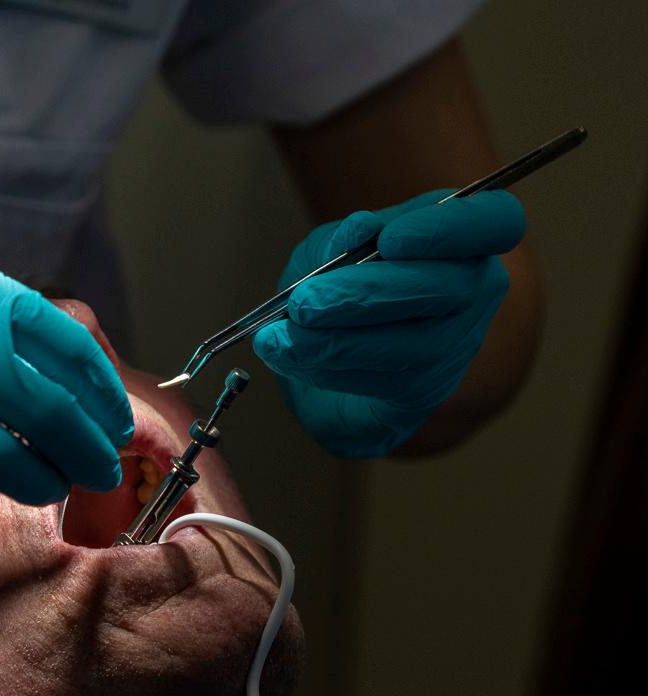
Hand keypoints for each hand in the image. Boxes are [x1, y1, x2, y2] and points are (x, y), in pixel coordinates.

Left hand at [252, 189, 525, 457]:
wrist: (328, 355)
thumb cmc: (339, 285)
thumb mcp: (330, 248)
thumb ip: (342, 237)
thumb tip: (360, 229)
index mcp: (461, 237)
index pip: (497, 222)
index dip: (447, 230)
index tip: (389, 240)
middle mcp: (473, 290)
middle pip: (446, 289)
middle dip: (366, 296)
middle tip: (305, 303)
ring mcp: (454, 344)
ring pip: (410, 345)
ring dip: (337, 341)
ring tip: (280, 335)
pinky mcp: (424, 390)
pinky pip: (381, 381)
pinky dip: (325, 368)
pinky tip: (286, 355)